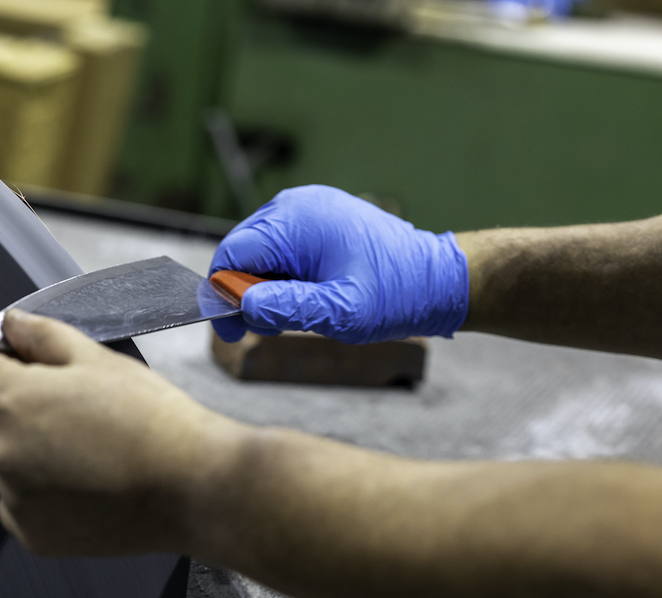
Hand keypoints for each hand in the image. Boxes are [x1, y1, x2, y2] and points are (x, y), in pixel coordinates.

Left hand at [0, 309, 243, 556]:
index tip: (35, 369)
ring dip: (25, 452)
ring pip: (1, 464)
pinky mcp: (34, 535)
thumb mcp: (99, 358)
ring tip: (83, 449)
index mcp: (13, 401)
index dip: (5, 364)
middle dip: (12, 408)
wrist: (191, 484)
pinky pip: (19, 505)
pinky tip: (82, 482)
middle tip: (68, 409)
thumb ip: (44, 336)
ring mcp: (15, 499)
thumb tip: (11, 324)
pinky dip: (39, 494)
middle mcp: (1, 452)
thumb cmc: (152, 418)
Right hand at [210, 185, 468, 343]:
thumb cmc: (395, 295)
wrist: (437, 279)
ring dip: (266, 287)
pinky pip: (282, 248)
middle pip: (243, 252)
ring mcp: (308, 208)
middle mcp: (296, 205)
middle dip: (246, 292)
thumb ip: (288, 308)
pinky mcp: (318, 219)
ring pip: (260, 252)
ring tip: (298, 314)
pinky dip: (284, 276)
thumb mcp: (340, 312)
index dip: (224, 293)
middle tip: (271, 328)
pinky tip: (307, 297)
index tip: (233, 329)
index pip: (233, 253)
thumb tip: (241, 305)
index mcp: (298, 220)